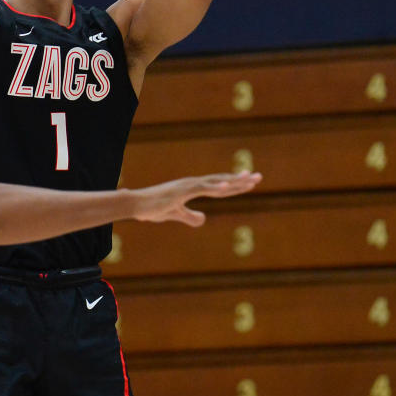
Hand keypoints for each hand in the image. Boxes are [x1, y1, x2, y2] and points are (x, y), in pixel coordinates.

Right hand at [132, 171, 261, 226]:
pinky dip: (215, 187)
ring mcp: (187, 186)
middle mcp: (192, 183)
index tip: (250, 180)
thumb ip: (189, 216)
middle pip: (221, 180)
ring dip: (233, 181)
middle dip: (240, 179)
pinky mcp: (181, 191)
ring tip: (250, 180)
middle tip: (259, 177)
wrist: (135, 205)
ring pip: (215, 182)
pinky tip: (228, 186)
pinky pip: (201, 188)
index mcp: (191, 188)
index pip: (218, 185)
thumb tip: (204, 219)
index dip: (235, 184)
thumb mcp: (175, 215)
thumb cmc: (152, 208)